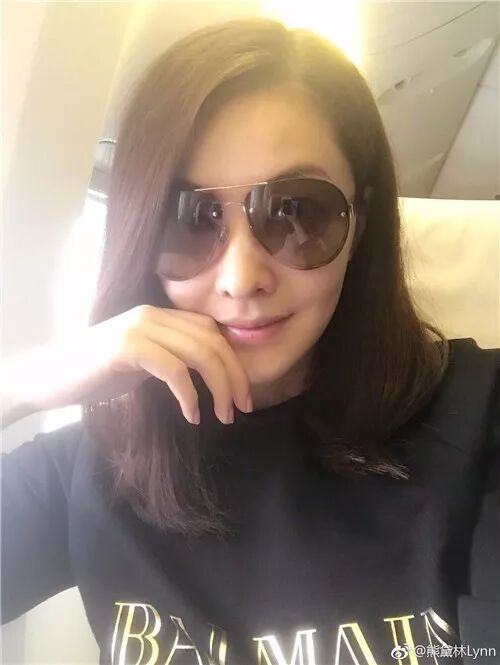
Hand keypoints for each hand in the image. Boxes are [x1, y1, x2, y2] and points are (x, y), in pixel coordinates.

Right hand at [5, 305, 251, 424]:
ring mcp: (139, 327)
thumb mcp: (144, 362)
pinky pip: (173, 369)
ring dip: (219, 388)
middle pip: (213, 341)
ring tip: (224, 416)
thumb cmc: (96, 374)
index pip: (212, 332)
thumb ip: (174, 358)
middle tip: (242, 409)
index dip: (235, 362)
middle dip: (234, 377)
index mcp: (161, 316)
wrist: (48, 377)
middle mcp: (153, 315)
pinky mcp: (126, 346)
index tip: (243, 395)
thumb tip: (210, 374)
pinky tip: (192, 416)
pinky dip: (188, 395)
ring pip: (199, 353)